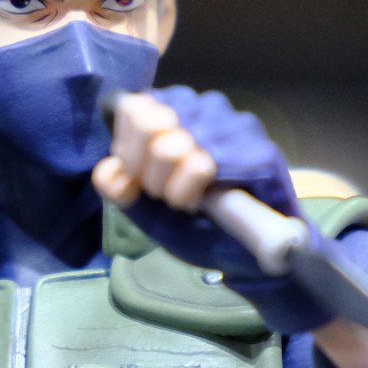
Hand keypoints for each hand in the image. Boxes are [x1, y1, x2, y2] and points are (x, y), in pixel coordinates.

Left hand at [93, 87, 331, 327]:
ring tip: (189, 203)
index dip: (128, 152)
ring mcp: (237, 126)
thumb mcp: (151, 212)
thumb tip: (106, 170)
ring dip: (170, 188)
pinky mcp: (260, 152)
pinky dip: (190, 191)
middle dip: (147, 174)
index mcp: (180, 112)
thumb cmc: (203, 228)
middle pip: (148, 124)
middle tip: (167, 197)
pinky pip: (202, 163)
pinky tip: (205, 203)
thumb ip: (123, 189)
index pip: (134, 108)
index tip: (142, 181)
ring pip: (171, 145)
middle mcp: (209, 109)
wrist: (254, 259)